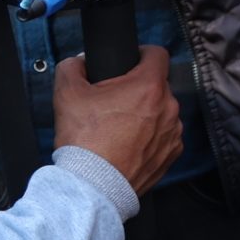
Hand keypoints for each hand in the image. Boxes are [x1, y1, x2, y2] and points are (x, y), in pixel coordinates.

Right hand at [51, 47, 182, 197]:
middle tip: (114, 101)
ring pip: (161, 111)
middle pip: (156, 85)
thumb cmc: (84, 142)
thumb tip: (80, 62)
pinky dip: (150, 137)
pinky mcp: (171, 154)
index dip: (142, 53)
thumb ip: (72, 67)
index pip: (157, 54)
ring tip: (120, 127)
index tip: (133, 59)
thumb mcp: (67, 94)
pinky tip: (128, 145)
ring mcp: (173, 132)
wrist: (91, 187)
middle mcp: (169, 107)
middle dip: (137, 89)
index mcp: (149, 86)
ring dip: (146, 114)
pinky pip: (164, 136)